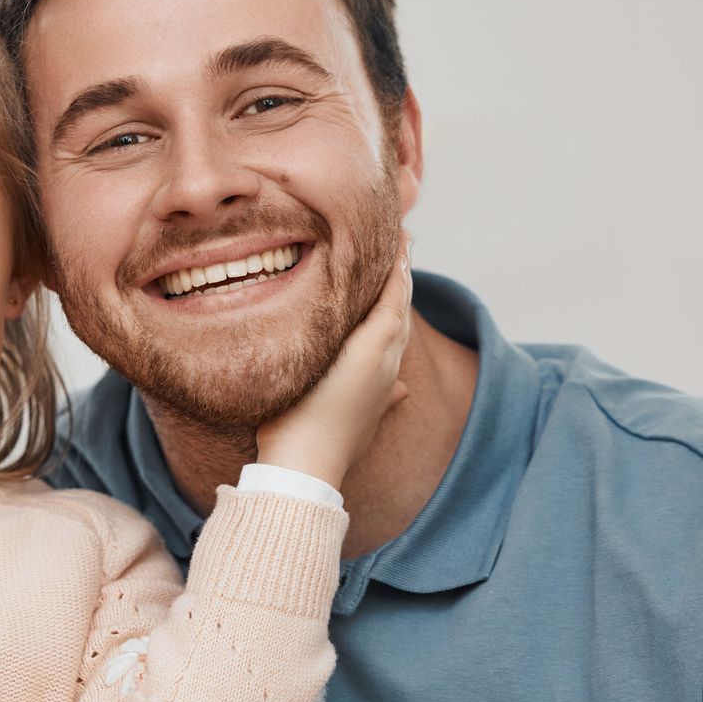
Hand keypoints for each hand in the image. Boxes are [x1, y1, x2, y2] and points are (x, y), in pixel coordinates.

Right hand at [255, 233, 413, 489]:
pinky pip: (387, 369)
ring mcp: (379, 390)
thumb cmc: (301, 412)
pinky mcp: (370, 410)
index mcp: (376, 348)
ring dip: (395, 310)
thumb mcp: (325, 361)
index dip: (398, 264)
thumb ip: (361, 329)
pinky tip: (385, 352)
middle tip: (399, 247)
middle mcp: (385, 367)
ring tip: (390, 284)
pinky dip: (388, 348)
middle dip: (400, 282)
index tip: (401, 234)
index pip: (395, 296)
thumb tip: (385, 307)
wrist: (302, 466)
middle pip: (400, 314)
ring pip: (395, 340)